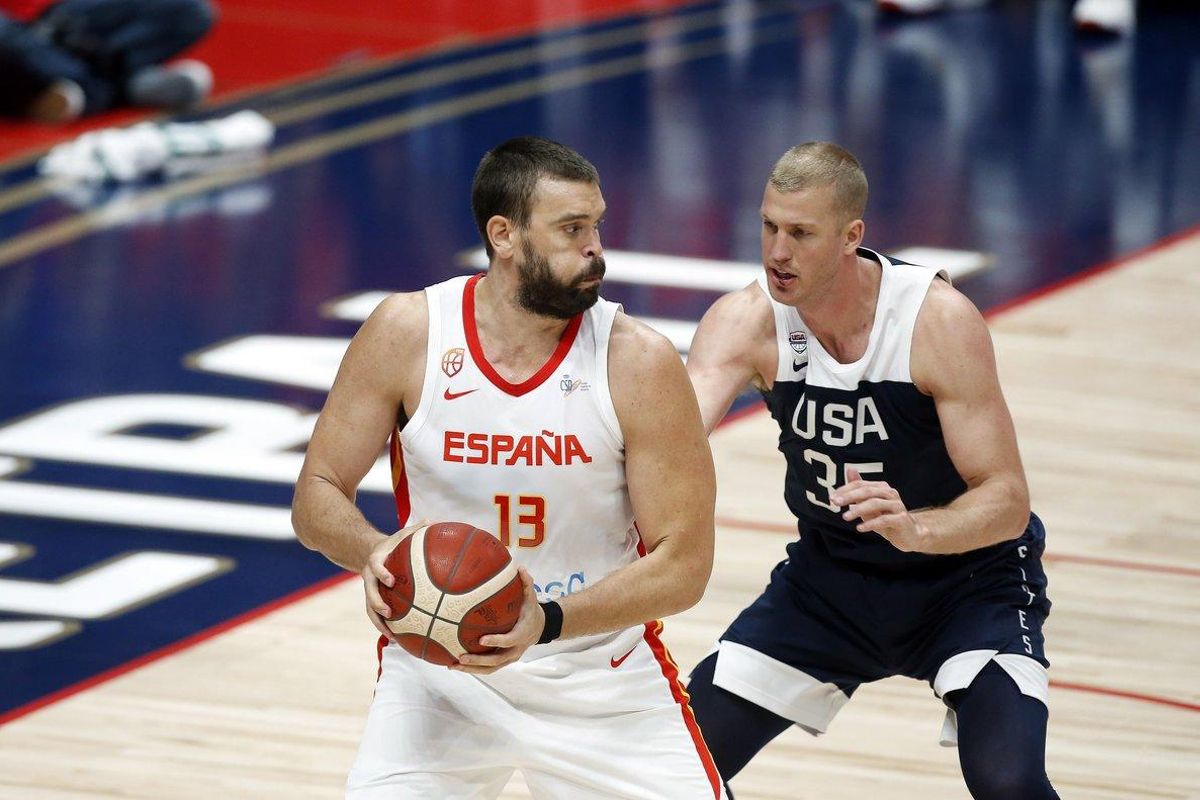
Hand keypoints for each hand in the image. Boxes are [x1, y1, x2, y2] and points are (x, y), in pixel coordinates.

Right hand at [362, 519, 427, 642]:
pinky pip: (377, 616)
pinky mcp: (373, 600)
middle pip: (369, 593)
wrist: (371, 553)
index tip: (391, 580)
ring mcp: (369, 591)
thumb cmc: (393, 544)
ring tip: (392, 636)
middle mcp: (369, 578)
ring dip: (379, 623)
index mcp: (376, 562)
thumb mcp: (402, 534)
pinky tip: (399, 639)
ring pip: (370, 610)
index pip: (376, 568)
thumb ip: (415, 529)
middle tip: (389, 613)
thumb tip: (433, 521)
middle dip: (377, 603)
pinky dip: (385, 627)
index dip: (382, 574)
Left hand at [451, 566, 542, 674]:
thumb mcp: (531, 596)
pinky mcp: (503, 660)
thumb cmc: (530, 609)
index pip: (509, 640)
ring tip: (453, 665)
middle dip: (478, 660)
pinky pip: (487, 668)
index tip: (481, 639)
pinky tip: (455, 664)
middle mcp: (515, 649)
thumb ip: (526, 582)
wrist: (539, 627)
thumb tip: (519, 567)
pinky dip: (472, 668)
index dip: (496, 641)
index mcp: (522, 634)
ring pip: (490, 668)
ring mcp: (509, 657)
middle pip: (496, 660)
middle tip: (461, 656)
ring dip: (472, 669)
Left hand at [831, 468, 926, 551]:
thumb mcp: (870, 504)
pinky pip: (884, 520)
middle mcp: (890, 493)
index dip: (845, 490)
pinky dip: (871, 523)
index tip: (832, 498)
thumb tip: (850, 469)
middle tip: (835, 503)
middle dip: (849, 496)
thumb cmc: (886, 517)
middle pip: (867, 491)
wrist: (909, 534)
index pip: (860, 484)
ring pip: (875, 503)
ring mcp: (897, 506)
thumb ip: (859, 489)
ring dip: (858, 509)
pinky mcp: (901, 519)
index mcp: (882, 488)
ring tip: (845, 517)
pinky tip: (859, 528)